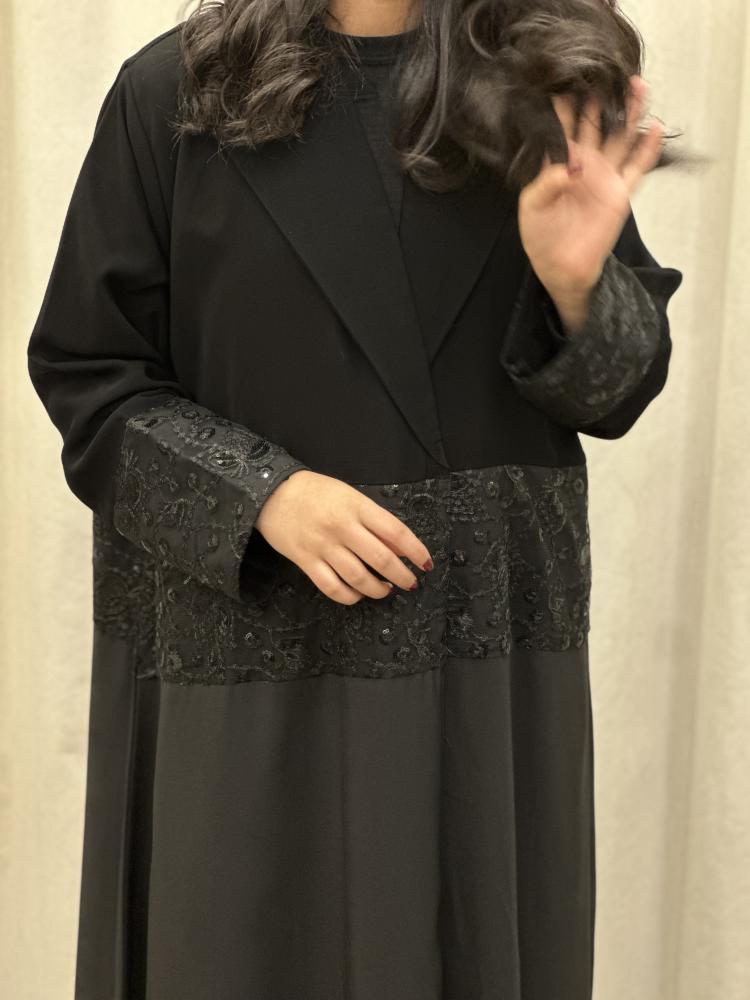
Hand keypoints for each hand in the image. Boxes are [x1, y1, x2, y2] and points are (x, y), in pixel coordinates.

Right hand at [255, 469, 433, 604]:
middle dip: (402, 576)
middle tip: (411, 582)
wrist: (272, 492)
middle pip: (381, 559)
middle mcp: (342, 527)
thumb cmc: (314, 492)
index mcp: (357, 507)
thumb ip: (374, 519)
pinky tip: (358, 595)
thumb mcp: (350, 495)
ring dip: (379, 589)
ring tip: (386, 589)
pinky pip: (333, 588)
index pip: (396, 532)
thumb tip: (400, 546)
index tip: (426, 563)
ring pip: (359, 578)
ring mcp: (324, 546)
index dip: (416, 551)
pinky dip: (350, 597)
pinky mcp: (306, 562)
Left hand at [518, 76, 665, 306]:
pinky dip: (648, 148)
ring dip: (630, 113)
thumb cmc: (541, 237)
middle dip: (601, 100)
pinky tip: (654, 128)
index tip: (568, 83)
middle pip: (596, 124)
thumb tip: (570, 168)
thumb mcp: (532, 207)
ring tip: (638, 85)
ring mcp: (605, 177)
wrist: (561, 267)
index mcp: (559, 164)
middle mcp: (585, 164)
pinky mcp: (620, 194)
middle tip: (607, 73)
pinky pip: (638, 167)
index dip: (566, 107)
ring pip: (621, 138)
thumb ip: (546, 184)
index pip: (563, 129)